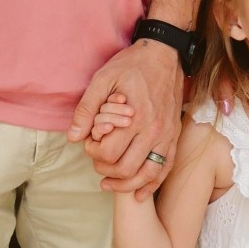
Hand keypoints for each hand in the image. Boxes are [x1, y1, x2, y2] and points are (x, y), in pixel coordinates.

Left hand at [68, 39, 182, 197]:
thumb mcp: (103, 79)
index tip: (89, 143)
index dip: (93, 152)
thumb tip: (74, 137)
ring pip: (146, 175)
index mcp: (134, 116)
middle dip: (105, 170)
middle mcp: (153, 130)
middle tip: (97, 160)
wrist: (165, 54)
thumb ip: (87, 109)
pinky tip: (139, 193)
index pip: (108, 153)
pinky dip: (151, 184)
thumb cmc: (132, 64)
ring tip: (110, 183)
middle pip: (125, 168)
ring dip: (126, 185)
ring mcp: (167, 135)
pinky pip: (165, 168)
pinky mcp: (174, 136)